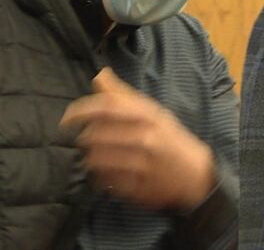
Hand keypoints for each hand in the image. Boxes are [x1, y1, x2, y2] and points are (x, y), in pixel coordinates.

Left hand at [60, 67, 215, 209]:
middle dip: (85, 138)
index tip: (66, 119)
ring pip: (97, 160)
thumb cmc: (170, 138)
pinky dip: (100, 177)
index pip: (107, 106)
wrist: (197, 175)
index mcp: (148, 115)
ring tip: (94, 157)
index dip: (81, 111)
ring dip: (89, 158)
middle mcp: (145, 138)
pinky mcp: (139, 189)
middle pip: (96, 135)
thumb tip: (99, 74)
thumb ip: (122, 95)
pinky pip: (106, 182)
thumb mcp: (152, 111)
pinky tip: (105, 172)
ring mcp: (142, 165)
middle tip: (87, 140)